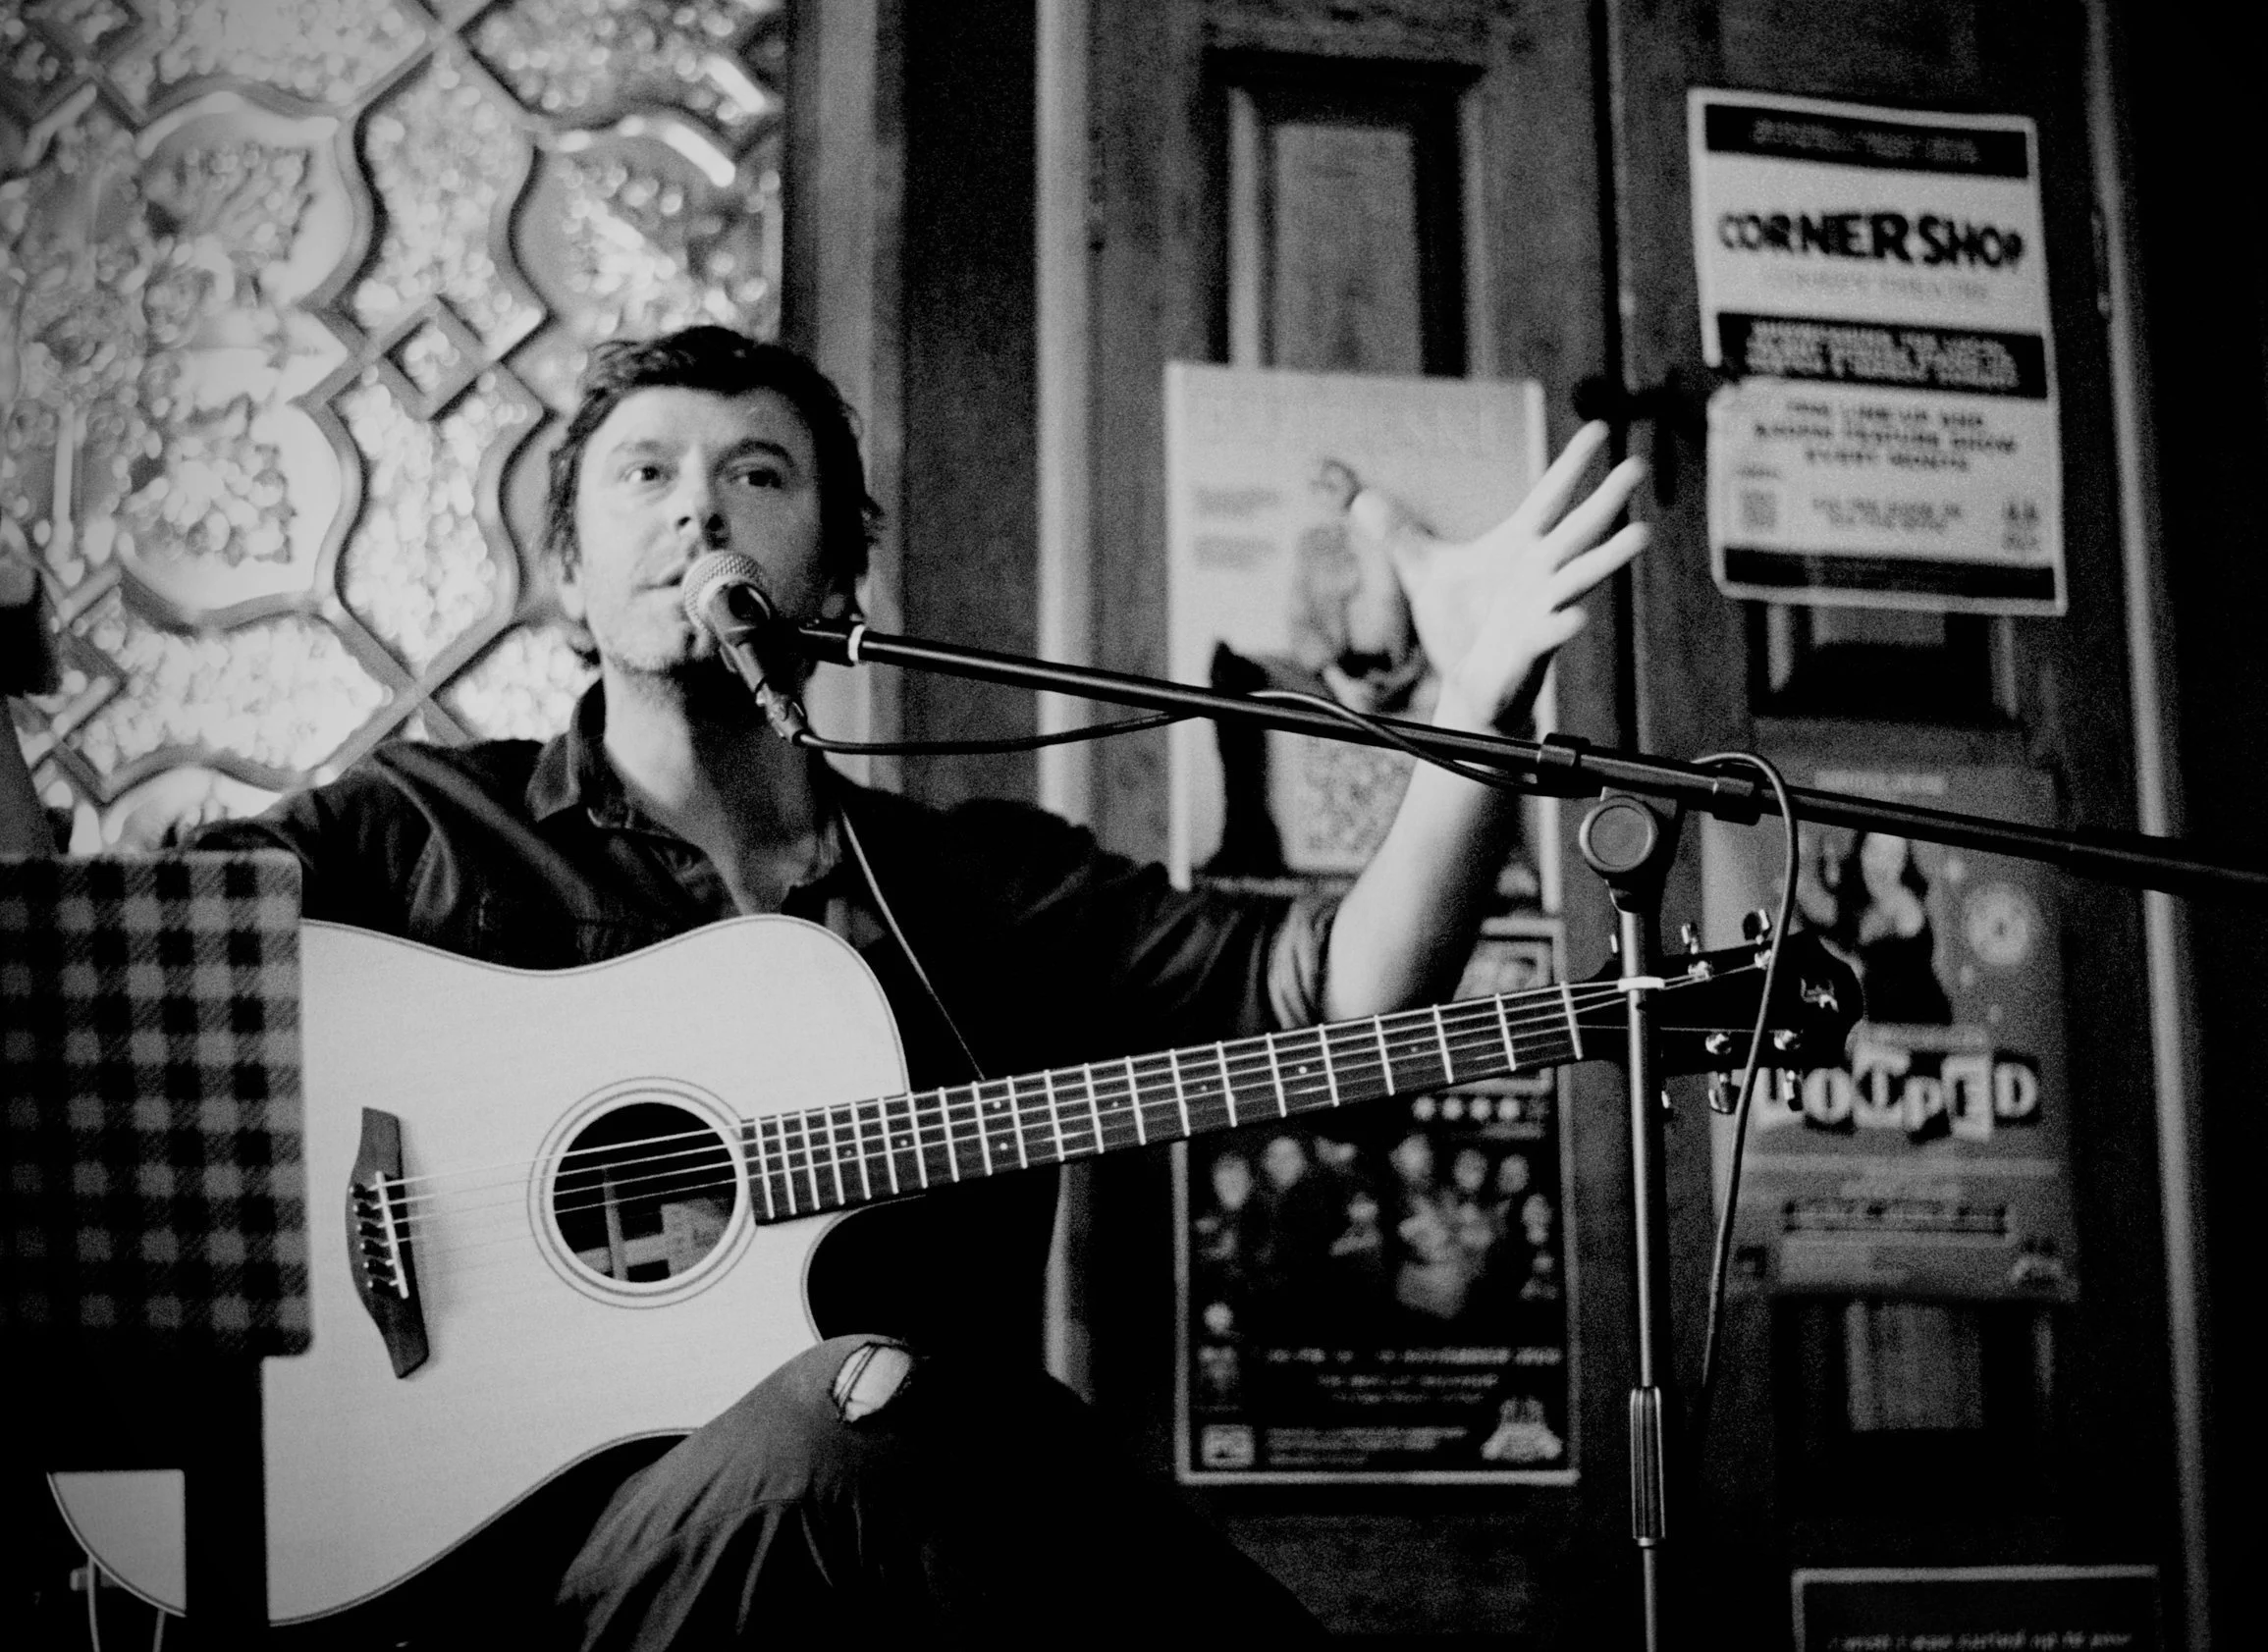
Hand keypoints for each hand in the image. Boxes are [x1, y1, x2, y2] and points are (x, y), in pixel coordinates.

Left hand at [1347, 421, 1647, 730]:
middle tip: (1637, 466)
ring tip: (1640, 534)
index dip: (1572, 465)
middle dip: (1607, 499)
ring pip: (1581, 577)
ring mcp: (1541, 608)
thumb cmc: (1459, 624)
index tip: (1598, 429)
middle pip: (1578, 529)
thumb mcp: (1423, 572)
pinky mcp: (1533, 646)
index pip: (1550, 497)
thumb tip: (1361, 499)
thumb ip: (1400, 535)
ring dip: (1609, 557)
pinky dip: (1562, 623)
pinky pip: (1551, 632)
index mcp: (1520, 547)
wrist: (1466, 683)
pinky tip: (1575, 616)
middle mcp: (1540, 572)